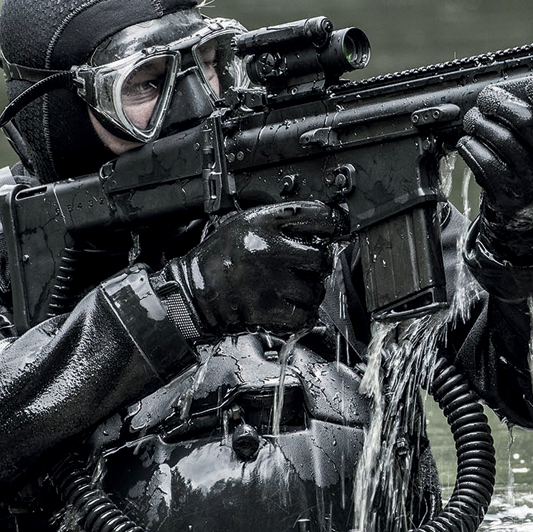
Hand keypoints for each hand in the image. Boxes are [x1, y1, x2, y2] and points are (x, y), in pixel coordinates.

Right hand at [159, 202, 341, 336]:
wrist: (192, 291)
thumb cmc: (217, 258)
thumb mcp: (242, 224)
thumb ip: (276, 224)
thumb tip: (316, 230)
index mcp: (263, 223)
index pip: (316, 215)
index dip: (335, 222)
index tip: (340, 227)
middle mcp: (268, 248)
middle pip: (320, 258)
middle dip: (319, 266)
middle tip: (309, 270)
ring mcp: (268, 280)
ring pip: (314, 290)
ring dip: (309, 294)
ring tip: (293, 290)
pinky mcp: (266, 308)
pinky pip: (303, 314)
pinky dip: (302, 315)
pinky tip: (292, 308)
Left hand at [457, 75, 532, 229]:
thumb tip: (518, 85)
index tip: (531, 84)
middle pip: (525, 120)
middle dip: (500, 102)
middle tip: (488, 97)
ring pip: (500, 138)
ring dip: (480, 121)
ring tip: (474, 117)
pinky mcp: (510, 194)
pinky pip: (482, 159)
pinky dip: (471, 144)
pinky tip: (470, 140)